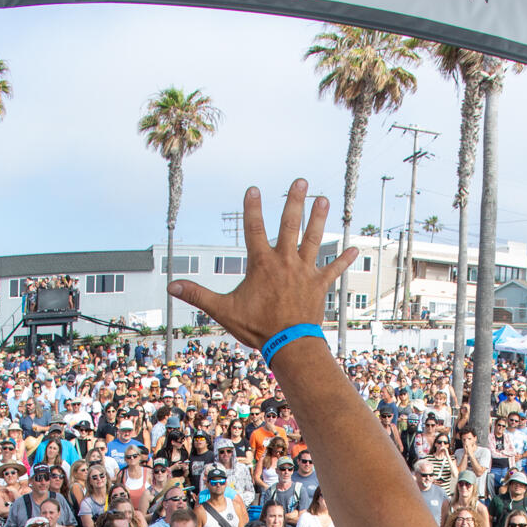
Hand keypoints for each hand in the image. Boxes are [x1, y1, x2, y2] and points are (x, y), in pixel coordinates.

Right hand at [166, 181, 354, 351]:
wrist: (289, 345)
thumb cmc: (256, 328)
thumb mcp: (223, 310)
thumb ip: (198, 295)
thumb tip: (171, 286)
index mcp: (262, 264)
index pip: (254, 229)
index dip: (252, 208)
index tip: (253, 188)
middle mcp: (285, 262)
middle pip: (290, 225)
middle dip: (295, 202)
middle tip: (301, 182)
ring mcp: (304, 272)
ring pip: (313, 240)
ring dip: (319, 219)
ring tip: (324, 199)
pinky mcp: (319, 285)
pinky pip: (333, 269)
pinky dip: (343, 259)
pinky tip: (354, 248)